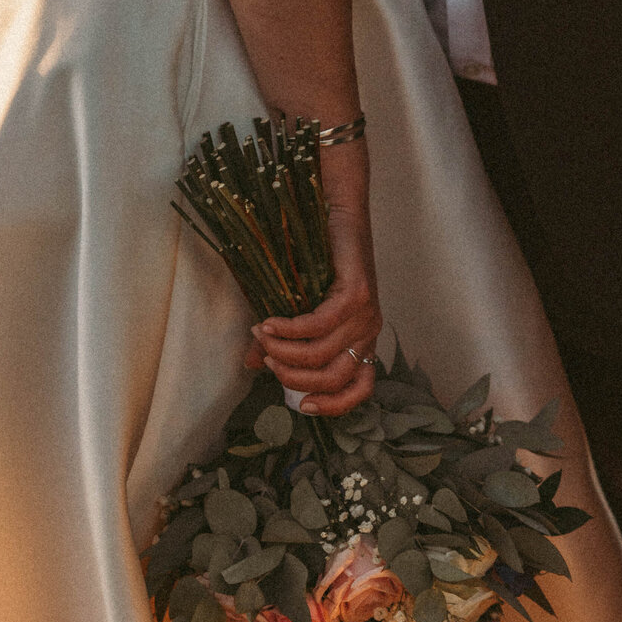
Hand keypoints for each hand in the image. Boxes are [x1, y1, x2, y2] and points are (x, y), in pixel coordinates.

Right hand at [242, 191, 381, 416]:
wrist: (336, 216)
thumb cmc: (317, 264)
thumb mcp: (297, 312)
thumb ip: (281, 343)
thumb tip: (253, 365)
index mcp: (362, 343)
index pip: (361, 389)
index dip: (334, 406)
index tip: (303, 405)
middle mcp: (369, 333)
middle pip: (334, 379)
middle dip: (294, 378)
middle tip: (267, 360)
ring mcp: (366, 315)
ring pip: (321, 355)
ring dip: (284, 352)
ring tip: (261, 337)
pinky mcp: (356, 295)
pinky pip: (317, 327)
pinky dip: (287, 330)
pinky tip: (268, 324)